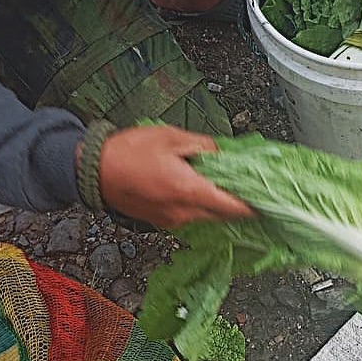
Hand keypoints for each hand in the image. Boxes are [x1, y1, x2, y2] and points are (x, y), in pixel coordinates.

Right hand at [97, 125, 252, 228]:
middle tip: (251, 188)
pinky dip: (201, 207)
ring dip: (218, 205)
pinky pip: (191, 217)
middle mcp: (183, 212)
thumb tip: (224, 154)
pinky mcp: (162, 222)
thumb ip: (203, 147)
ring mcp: (172, 221)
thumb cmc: (127, 152)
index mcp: (188, 190)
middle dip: (238, 204)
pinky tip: (200, 190)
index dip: (254, 206)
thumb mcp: (171, 137)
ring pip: (207, 218)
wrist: (91, 171)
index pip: (233, 207)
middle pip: (223, 215)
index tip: (270, 201)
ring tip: (225, 185)